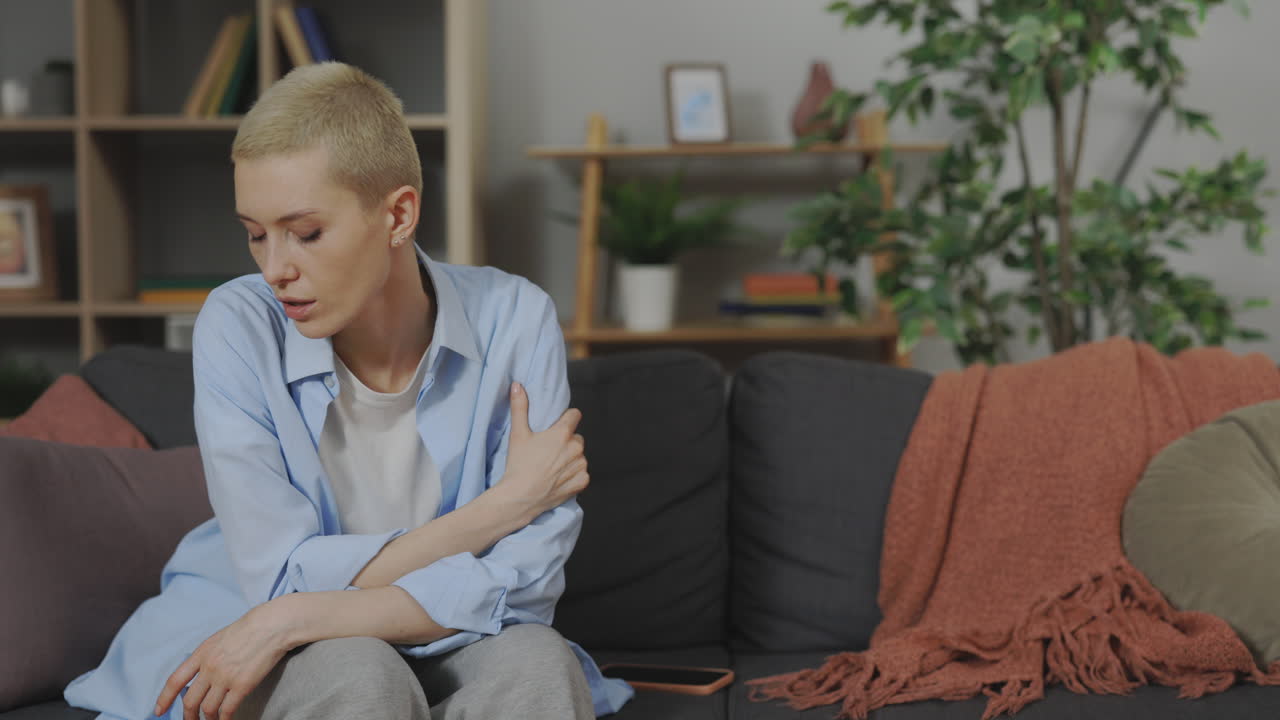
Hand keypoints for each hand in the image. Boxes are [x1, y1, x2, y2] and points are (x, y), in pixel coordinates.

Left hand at [154, 602, 291, 719]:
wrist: (272, 626)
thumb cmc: (249, 629)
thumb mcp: (219, 638)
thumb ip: (207, 656)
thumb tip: (200, 674)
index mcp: (202, 653)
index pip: (175, 680)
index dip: (164, 698)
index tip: (159, 710)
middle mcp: (210, 667)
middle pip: (189, 700)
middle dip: (187, 716)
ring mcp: (225, 677)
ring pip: (207, 708)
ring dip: (207, 719)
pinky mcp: (242, 685)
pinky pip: (227, 710)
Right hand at [492, 381, 588, 526]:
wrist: (521, 497)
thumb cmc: (519, 465)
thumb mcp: (518, 434)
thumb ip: (520, 407)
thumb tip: (517, 385)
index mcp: (563, 433)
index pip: (575, 415)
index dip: (566, 418)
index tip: (557, 425)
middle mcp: (576, 448)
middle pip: (576, 437)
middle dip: (566, 441)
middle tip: (548, 451)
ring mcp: (581, 465)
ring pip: (579, 455)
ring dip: (570, 458)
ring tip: (551, 466)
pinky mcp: (582, 481)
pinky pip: (582, 473)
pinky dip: (573, 475)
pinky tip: (558, 478)